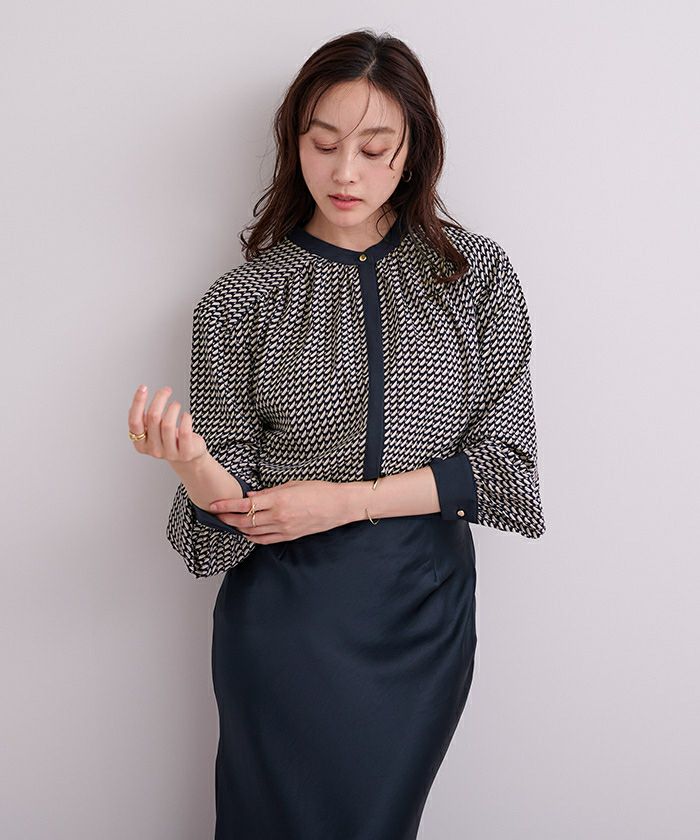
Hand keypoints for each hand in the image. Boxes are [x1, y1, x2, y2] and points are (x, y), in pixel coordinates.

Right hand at [128, 384, 206, 463]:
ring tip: (176, 404)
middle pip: (153, 418)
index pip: (134, 421)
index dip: (137, 402)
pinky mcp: (185, 453)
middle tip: (166, 390)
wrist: (189, 456)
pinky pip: (184, 432)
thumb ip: (145, 419)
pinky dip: (185, 419)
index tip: (143, 388)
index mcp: (141, 444)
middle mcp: (153, 450)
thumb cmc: (170, 439)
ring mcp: (169, 453)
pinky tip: (186, 415)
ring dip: (173, 408)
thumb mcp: (153, 430)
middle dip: (160, 398)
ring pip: (167, 424)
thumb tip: (138, 400)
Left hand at [207, 480, 350, 543]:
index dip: (226, 506)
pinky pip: (265, 540)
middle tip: (216, 515)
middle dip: (227, 518)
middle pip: (244, 521)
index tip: (214, 505)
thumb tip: (250, 497)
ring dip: (238, 528)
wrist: (338, 506)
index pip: (244, 504)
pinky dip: (252, 537)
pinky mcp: (289, 536)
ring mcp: (283, 528)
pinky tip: (246, 532)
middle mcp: (278, 516)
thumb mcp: (291, 485)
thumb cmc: (318, 491)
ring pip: (252, 532)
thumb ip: (268, 492)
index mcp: (278, 499)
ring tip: (229, 522)